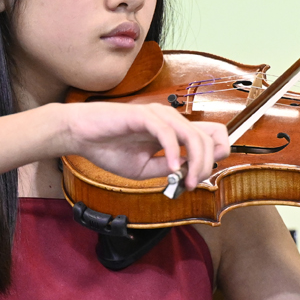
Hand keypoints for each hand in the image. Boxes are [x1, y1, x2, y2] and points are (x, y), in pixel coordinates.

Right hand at [57, 101, 230, 191]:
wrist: (81, 136)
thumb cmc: (109, 148)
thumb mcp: (145, 168)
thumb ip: (167, 168)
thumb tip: (188, 174)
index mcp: (173, 130)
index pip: (212, 133)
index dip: (218, 153)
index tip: (204, 175)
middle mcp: (171, 119)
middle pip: (208, 138)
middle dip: (206, 165)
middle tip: (192, 184)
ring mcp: (158, 115)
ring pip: (192, 136)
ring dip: (195, 162)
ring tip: (186, 181)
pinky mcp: (144, 115)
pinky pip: (168, 134)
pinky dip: (173, 152)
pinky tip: (171, 168)